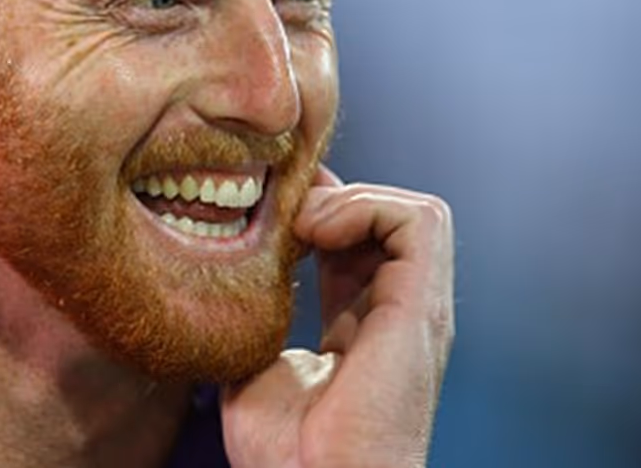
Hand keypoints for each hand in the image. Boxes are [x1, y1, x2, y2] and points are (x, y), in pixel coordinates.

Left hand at [221, 166, 454, 466]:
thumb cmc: (285, 453)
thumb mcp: (253, 366)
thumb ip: (250, 322)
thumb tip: (220, 286)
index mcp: (362, 327)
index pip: (355, 243)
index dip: (317, 212)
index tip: (270, 208)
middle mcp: (397, 315)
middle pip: (386, 220)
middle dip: (333, 197)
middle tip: (283, 214)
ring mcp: (416, 311)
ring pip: (417, 213)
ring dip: (353, 199)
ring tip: (303, 227)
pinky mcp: (420, 309)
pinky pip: (420, 222)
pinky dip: (368, 206)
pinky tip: (318, 233)